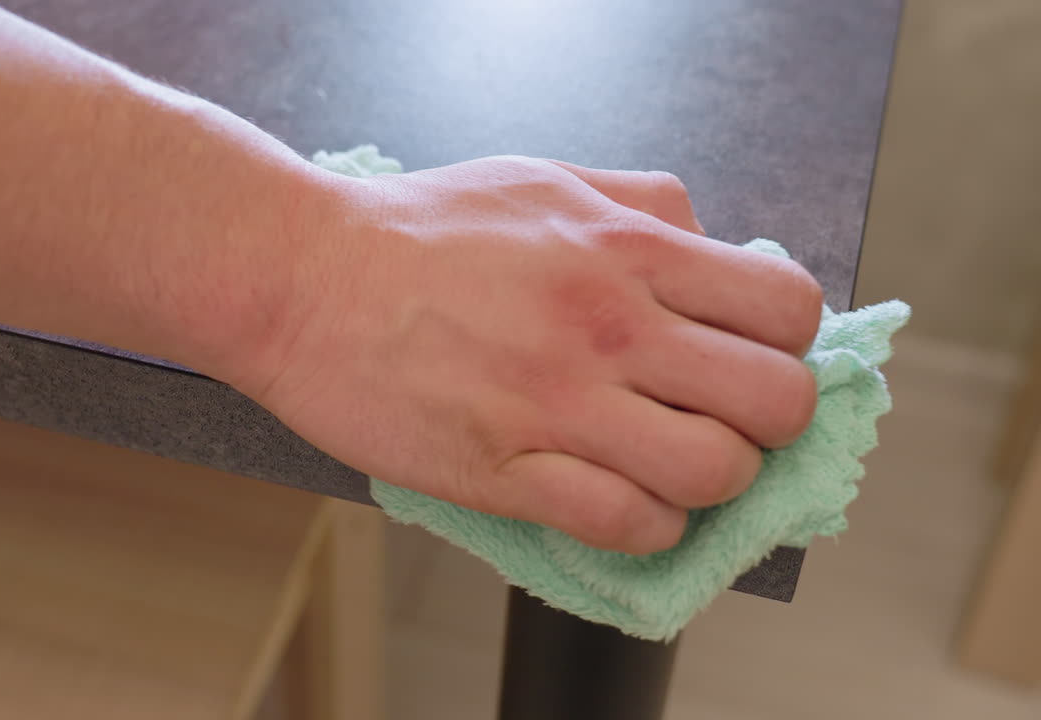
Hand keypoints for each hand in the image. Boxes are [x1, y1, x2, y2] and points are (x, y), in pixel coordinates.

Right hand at [246, 156, 821, 553]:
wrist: (302, 278)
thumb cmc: (418, 228)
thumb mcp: (545, 179)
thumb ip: (643, 202)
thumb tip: (716, 243)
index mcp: (626, 248)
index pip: (786, 309)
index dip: (785, 343)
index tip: (748, 355)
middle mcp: (609, 326)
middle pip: (775, 402)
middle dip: (765, 421)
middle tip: (717, 417)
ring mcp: (557, 404)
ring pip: (713, 473)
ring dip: (708, 480)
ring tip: (665, 463)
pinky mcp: (503, 470)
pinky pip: (626, 524)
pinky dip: (644, 524)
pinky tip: (618, 498)